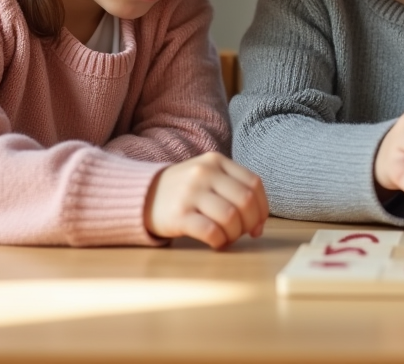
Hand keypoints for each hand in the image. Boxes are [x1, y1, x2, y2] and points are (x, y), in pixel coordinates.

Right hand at [145, 152, 268, 248]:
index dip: (262, 208)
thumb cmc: (184, 191)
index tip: (258, 224)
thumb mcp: (208, 177)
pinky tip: (215, 242)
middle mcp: (204, 173)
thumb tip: (259, 224)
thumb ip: (234, 191)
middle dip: (250, 223)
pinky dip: (219, 241)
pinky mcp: (178, 215)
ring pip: (230, 217)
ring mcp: (190, 193)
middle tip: (242, 233)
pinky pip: (211, 232)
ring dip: (234, 234)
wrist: (142, 196)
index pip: (254, 183)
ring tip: (226, 237)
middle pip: (245, 201)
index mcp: (216, 161)